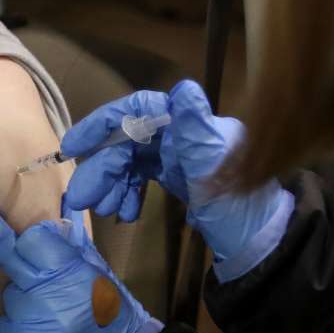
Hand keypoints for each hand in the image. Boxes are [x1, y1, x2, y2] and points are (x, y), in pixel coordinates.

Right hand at [61, 80, 291, 264]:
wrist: (259, 244)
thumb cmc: (240, 207)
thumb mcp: (215, 171)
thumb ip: (195, 131)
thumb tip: (183, 88)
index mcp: (190, 126)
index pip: (138, 110)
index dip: (103, 124)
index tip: (74, 147)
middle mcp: (179, 135)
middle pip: (128, 142)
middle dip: (102, 169)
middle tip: (81, 199)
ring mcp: (175, 157)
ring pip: (129, 162)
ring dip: (110, 185)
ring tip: (101, 211)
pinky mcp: (174, 177)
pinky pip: (139, 179)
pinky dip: (126, 194)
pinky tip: (123, 214)